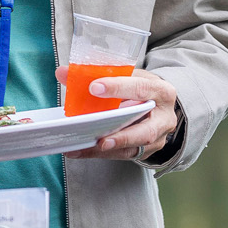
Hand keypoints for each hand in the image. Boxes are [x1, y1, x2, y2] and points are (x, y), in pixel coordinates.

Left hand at [58, 66, 178, 160]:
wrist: (159, 103)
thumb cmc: (140, 87)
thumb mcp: (128, 76)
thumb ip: (99, 75)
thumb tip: (63, 73)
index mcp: (161, 91)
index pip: (140, 88)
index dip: (117, 88)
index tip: (94, 87)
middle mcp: (164, 117)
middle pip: (144, 130)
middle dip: (120, 135)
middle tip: (99, 138)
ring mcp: (159, 137)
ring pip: (133, 147)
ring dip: (106, 150)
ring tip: (81, 148)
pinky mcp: (148, 150)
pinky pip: (125, 154)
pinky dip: (103, 154)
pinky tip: (84, 151)